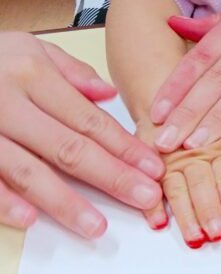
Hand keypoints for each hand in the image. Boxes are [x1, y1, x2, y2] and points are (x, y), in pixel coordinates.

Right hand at [0, 33, 163, 236]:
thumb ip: (69, 71)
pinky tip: (30, 219)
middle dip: (110, 176)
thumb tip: (108, 95)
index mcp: (30, 73)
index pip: (88, 119)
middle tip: (144, 198)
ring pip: (27, 170)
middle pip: (67, 147)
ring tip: (95, 226)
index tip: (153, 167)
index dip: (124, 146)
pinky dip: (4, 201)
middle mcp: (6, 101)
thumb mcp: (26, 47)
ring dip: (64, 201)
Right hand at [136, 116, 220, 245]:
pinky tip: (158, 221)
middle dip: (208, 209)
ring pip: (176, 189)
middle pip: (201, 184)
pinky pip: (148, 185)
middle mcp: (192, 154)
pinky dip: (151, 204)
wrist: (160, 96)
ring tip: (194, 237)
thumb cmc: (202, 112)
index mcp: (216, 145)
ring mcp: (168, 160)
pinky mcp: (145, 163)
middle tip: (215, 233)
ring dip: (185, 215)